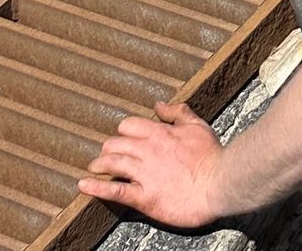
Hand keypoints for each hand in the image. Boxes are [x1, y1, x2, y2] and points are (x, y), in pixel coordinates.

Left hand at [83, 101, 224, 229]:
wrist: (217, 184)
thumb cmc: (210, 156)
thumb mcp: (197, 126)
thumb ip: (178, 113)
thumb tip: (159, 105)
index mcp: (160, 133)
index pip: (130, 126)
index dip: (123, 131)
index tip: (122, 137)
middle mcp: (148, 150)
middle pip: (116, 144)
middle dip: (108, 149)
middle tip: (105, 154)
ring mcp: (144, 173)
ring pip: (112, 164)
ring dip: (99, 165)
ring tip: (93, 167)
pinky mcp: (143, 196)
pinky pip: (114, 191)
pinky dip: (96, 188)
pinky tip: (84, 185)